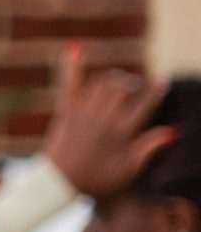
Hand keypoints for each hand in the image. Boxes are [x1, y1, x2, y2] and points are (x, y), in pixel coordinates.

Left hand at [45, 41, 173, 201]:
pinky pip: (69, 84)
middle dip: (132, 85)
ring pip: (103, 84)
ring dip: (113, 79)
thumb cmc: (96, 182)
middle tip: (134, 91)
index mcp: (122, 134)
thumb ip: (149, 148)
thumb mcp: (128, 171)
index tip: (162, 83)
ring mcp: (83, 114)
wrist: (58, 185)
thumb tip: (173, 130)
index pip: (144, 106)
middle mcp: (103, 120)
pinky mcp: (65, 112)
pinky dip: (72, 66)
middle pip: (123, 89)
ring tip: (117, 85)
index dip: (155, 93)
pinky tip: (75, 47)